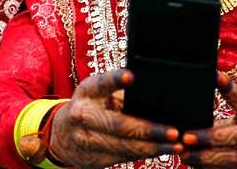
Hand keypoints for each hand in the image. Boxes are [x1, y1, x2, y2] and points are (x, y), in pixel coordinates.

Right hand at [49, 69, 181, 167]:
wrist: (60, 134)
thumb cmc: (91, 105)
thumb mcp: (98, 93)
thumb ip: (120, 92)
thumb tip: (156, 96)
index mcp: (87, 91)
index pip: (101, 83)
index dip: (116, 79)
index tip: (131, 76)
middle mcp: (82, 115)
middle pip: (119, 125)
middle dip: (149, 130)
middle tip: (174, 132)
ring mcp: (85, 140)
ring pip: (124, 146)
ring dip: (153, 148)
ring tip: (176, 146)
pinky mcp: (91, 159)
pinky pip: (122, 157)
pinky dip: (144, 155)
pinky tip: (161, 151)